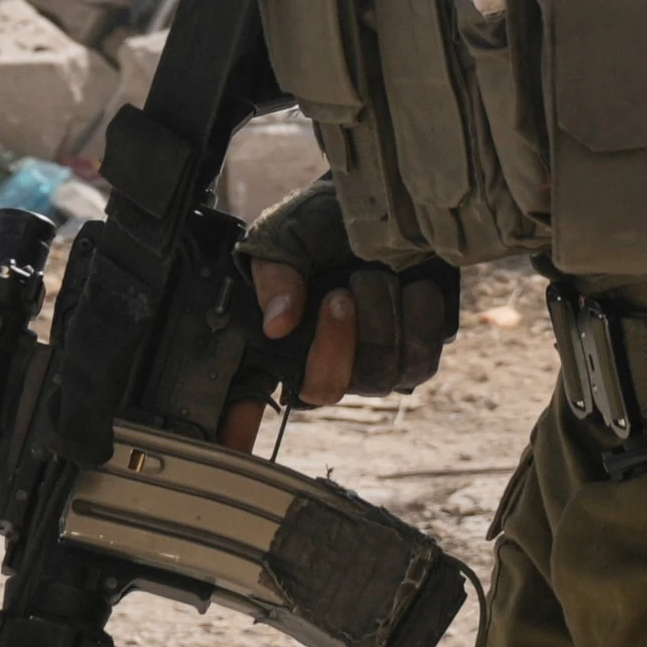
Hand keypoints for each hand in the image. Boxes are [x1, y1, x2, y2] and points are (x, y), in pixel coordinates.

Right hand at [218, 236, 458, 451]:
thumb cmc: (330, 218)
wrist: (392, 197)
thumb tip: (278, 322)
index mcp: (278, 337)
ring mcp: (371, 356)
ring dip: (379, 325)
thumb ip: (277, 275)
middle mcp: (323, 355)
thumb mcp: (289, 235)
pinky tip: (415, 289)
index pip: (248, 397)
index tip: (226, 450)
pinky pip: (420, 363)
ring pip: (376, 379)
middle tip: (339, 295)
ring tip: (374, 279)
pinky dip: (420, 325)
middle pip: (324, 390)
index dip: (235, 431)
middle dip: (334, 345)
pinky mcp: (416, 347)